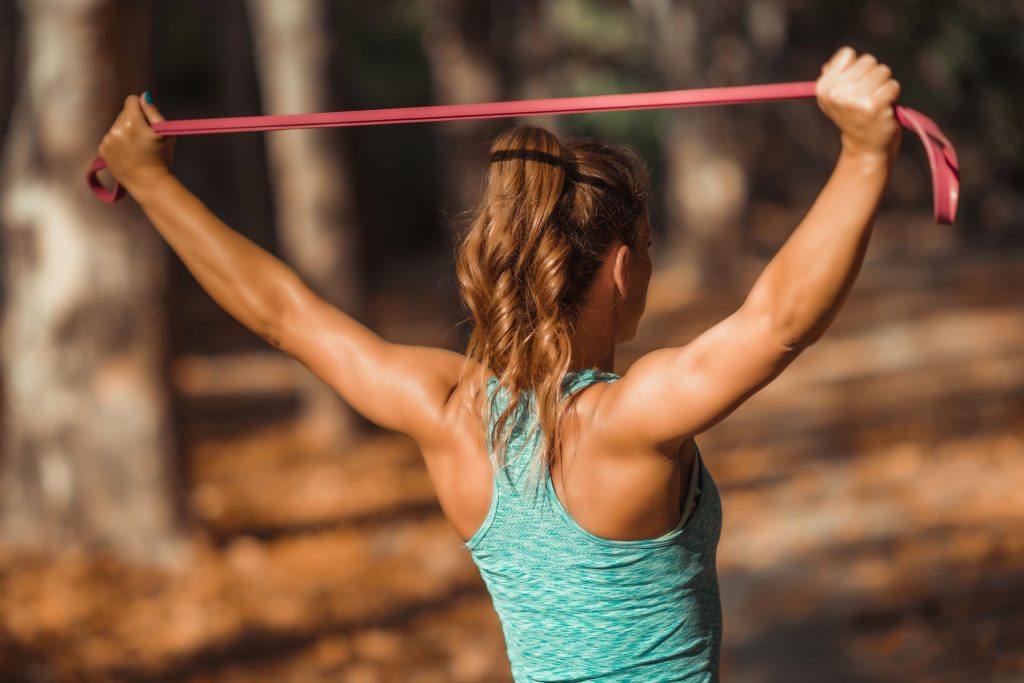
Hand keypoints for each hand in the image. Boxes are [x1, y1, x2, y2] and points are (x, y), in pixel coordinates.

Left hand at [97, 92, 175, 193]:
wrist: (149, 184)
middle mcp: (116, 130)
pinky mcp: (103, 151)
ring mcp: (107, 141)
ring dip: (126, 133)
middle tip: (145, 139)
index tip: (147, 119)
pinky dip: (119, 144)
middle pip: (124, 113)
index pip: (132, 100)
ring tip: (137, 149)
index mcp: (132, 122)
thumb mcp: (165, 133)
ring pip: (117, 127)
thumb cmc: (161, 158)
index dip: (142, 108)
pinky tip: (129, 155)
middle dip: (135, 121)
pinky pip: (111, 139)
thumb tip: (143, 96)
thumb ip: (153, 112)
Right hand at [815, 46, 901, 162]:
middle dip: (873, 75)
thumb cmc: (854, 117)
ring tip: (876, 102)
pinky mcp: (874, 106)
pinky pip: (892, 85)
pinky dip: (892, 95)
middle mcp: (836, 93)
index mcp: (823, 88)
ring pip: (882, 71)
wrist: (865, 148)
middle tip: (868, 96)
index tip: (853, 85)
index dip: (856, 67)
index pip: (848, 54)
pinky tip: (884, 108)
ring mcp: (854, 100)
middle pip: (868, 61)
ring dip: (883, 85)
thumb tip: (846, 55)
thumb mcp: (836, 96)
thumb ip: (837, 74)